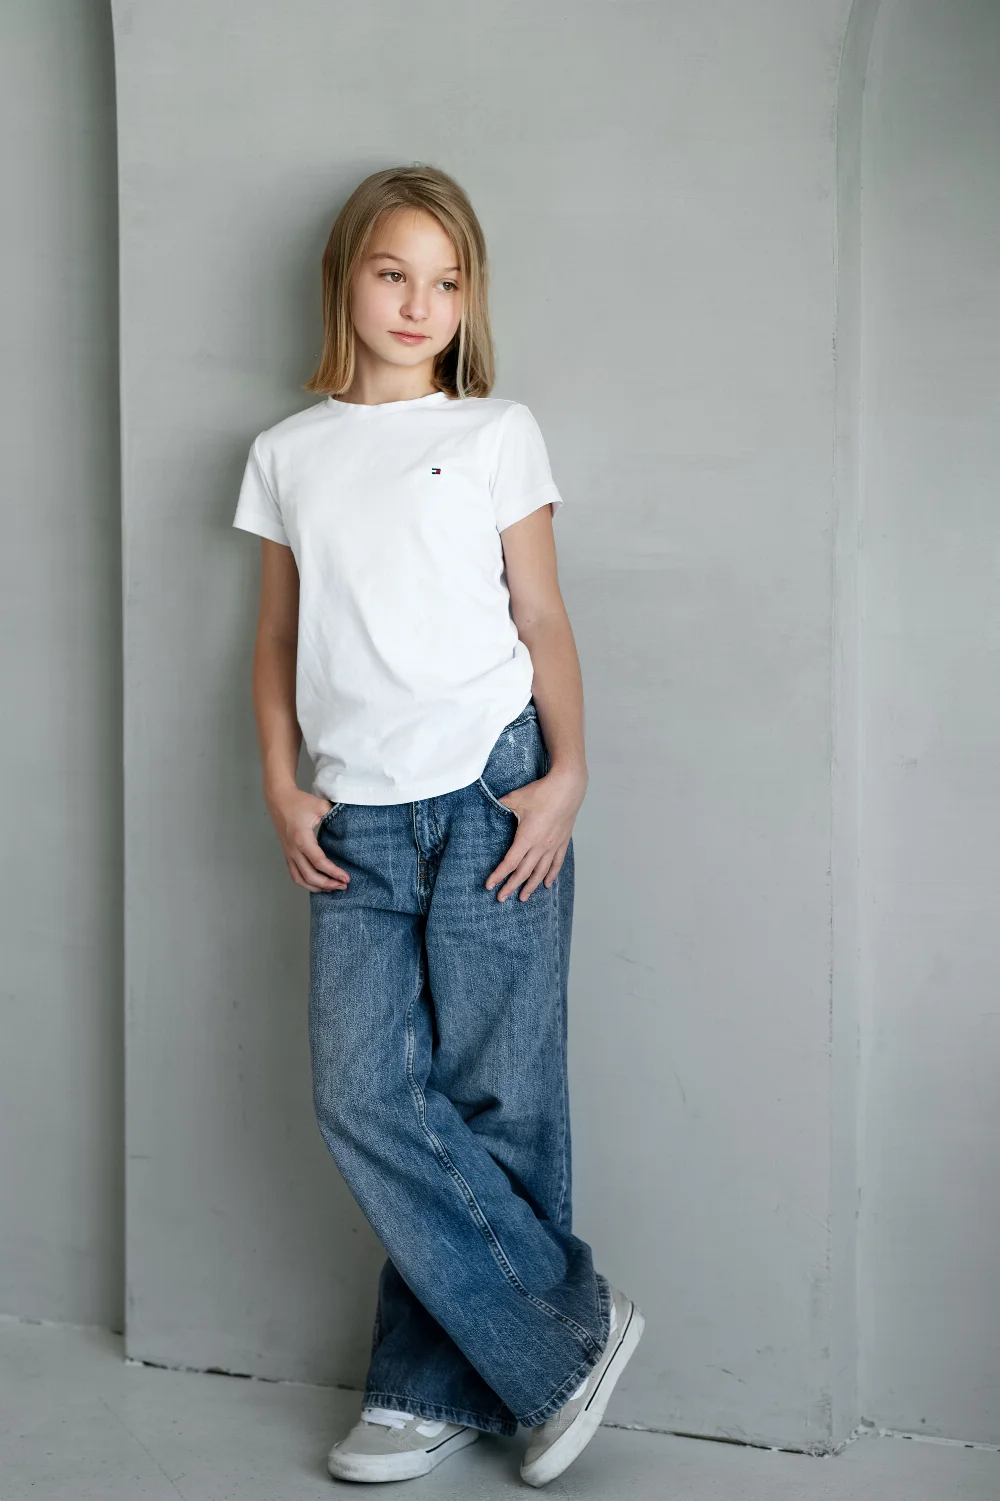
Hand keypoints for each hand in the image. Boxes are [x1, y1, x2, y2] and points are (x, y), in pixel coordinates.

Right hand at [266, 787, 349, 892]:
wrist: (278, 799)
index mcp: (302, 838)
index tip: (346, 878)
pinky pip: (294, 874)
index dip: (334, 872)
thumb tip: (350, 824)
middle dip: (327, 884)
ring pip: (300, 879)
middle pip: (309, 876)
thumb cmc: (299, 802)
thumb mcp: (320, 805)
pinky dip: (306, 882)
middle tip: (342, 886)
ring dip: (316, 887)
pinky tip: (317, 884)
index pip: (319, 862)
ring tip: (331, 888)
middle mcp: (293, 849)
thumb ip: (335, 815)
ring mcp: (289, 853)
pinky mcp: (287, 854)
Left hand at [485, 765, 586, 901]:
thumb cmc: (542, 792)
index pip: (510, 863)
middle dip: (511, 887)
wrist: (568, 787)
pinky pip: (556, 863)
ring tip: (523, 897)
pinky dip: (551, 875)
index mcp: (527, 837)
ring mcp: (553, 845)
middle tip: (502, 898)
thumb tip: (489, 806)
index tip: (490, 885)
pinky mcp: (563, 842)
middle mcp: (540, 845)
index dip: (499, 875)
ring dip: (531, 886)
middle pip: (524, 872)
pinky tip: (547, 884)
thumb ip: (500, 805)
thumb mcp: (515, 798)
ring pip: (541, 872)